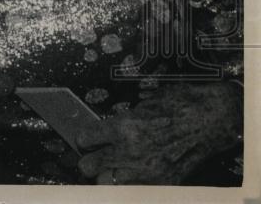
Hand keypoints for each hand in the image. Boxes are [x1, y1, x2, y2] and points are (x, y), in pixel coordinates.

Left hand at [76, 82, 240, 183]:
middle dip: (90, 159)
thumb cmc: (178, 105)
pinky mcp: (161, 184)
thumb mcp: (142, 105)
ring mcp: (146, 172)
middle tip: (97, 154)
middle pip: (88, 166)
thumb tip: (103, 131)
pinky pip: (131, 191)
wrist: (210, 119)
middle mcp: (131, 152)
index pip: (85, 138)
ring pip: (105, 183)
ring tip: (113, 167)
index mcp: (124, 127)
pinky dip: (128, 184)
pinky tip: (133, 175)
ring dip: (106, 175)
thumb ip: (120, 121)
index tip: (88, 138)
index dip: (84, 138)